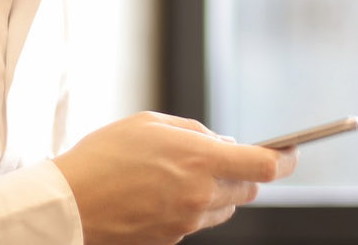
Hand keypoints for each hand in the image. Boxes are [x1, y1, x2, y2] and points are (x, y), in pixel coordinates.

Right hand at [51, 111, 296, 244]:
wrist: (67, 205)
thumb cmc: (103, 156)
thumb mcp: (150, 124)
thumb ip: (194, 132)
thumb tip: (222, 143)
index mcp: (200, 161)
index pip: (265, 166)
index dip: (285, 159)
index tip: (291, 152)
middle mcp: (201, 196)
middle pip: (248, 190)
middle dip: (243, 173)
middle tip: (220, 158)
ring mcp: (187, 223)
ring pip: (224, 208)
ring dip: (217, 192)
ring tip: (180, 176)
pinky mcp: (172, 240)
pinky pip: (196, 222)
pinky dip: (191, 208)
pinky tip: (160, 194)